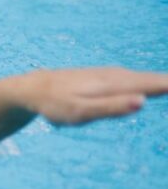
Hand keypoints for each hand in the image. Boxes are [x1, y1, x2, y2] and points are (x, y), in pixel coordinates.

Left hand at [22, 67, 167, 125]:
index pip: (159, 84)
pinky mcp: (113, 79)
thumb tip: (143, 101)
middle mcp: (121, 76)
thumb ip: (111, 108)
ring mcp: (117, 76)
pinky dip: (159, 83)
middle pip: (160, 80)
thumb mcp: (80, 112)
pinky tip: (164, 87)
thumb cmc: (56, 104)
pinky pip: (143, 80)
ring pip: (153, 79)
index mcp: (118, 83)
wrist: (33, 89)